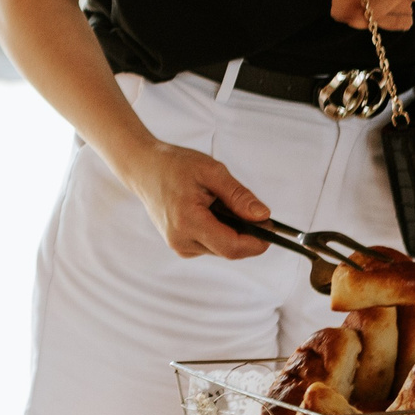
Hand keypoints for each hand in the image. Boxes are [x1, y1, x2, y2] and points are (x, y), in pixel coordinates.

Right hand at [117, 138, 273, 260]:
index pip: (232, 246)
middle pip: (229, 250)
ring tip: (222, 204)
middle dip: (247, 234)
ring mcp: (178, 245)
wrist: (143, 167)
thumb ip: (238, 195)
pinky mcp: (179, 245)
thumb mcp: (211, 171)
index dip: (257, 242)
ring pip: (221, 249)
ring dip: (232, 232)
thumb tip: (263, 215)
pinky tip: (210, 212)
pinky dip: (219, 232)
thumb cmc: (174, 165)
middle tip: (254, 211)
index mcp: (187, 221)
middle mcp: (181, 240)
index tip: (271, 228)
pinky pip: (210, 245)